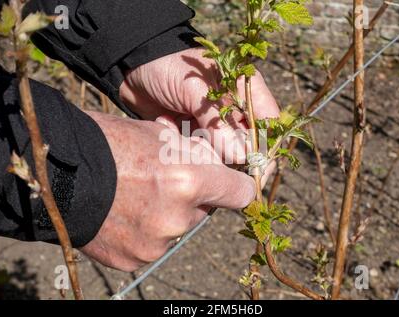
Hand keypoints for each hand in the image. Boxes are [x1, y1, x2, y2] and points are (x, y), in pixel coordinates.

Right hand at [81, 111, 255, 271]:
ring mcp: (155, 244)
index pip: (239, 194)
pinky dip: (144, 232)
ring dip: (166, 216)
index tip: (229, 184)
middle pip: (204, 211)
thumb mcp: (161, 135)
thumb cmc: (110, 143)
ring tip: (135, 197)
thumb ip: (198, 156)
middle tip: (160, 182)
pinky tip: (123, 214)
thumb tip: (219, 167)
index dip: (235, 186)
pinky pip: (153, 244)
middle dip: (191, 198)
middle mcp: (177, 219)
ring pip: (178, 228)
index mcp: (189, 182)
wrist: (59, 172)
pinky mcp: (134, 259)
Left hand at [119, 47, 279, 163]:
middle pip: (248, 141)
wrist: (130, 66)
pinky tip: (173, 134)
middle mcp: (232, 108)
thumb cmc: (166, 67)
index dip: (267, 144)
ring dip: (208, 153)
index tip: (259, 168)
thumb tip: (241, 156)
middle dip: (235, 154)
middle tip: (215, 160)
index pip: (267, 120)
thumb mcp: (193, 90)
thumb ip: (217, 122)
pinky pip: (202, 153)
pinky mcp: (195, 134)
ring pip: (224, 151)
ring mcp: (214, 123)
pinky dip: (191, 152)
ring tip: (186, 138)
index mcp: (243, 88)